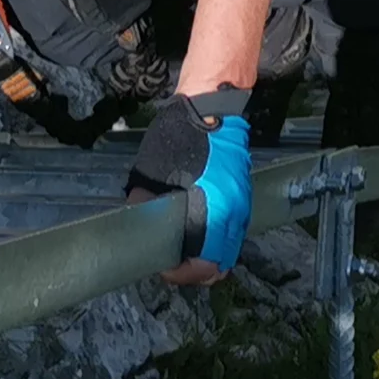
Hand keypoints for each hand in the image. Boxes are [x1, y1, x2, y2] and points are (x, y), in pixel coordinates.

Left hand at [124, 92, 251, 285]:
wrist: (213, 105)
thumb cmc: (181, 135)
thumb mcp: (153, 170)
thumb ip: (146, 201)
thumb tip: (136, 220)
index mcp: (214, 210)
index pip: (204, 264)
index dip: (181, 273)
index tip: (162, 264)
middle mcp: (233, 215)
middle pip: (219, 265)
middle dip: (193, 271)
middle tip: (169, 261)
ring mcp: (242, 206)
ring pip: (227, 251)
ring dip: (205, 257)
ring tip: (180, 248)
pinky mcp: (242, 197)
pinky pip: (230, 234)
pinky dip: (213, 241)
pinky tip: (194, 229)